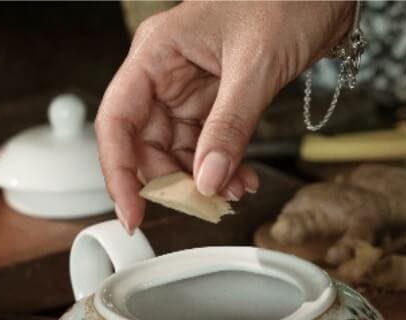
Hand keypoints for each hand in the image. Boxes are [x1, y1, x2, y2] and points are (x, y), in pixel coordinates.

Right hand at [96, 1, 353, 230]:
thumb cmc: (287, 1)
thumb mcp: (256, 67)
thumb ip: (229, 127)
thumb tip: (206, 180)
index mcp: (157, 53)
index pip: (118, 121)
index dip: (119, 172)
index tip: (133, 213)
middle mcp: (167, 72)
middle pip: (147, 144)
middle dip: (173, 182)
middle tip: (203, 207)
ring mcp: (193, 88)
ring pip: (180, 151)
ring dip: (204, 180)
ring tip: (235, 193)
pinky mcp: (220, 100)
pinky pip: (210, 146)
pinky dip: (224, 169)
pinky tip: (243, 180)